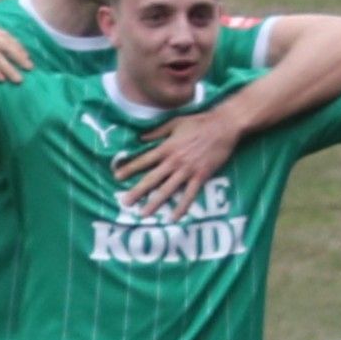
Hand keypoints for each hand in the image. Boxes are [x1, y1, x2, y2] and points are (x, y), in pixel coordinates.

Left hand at [115, 106, 240, 219]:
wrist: (224, 126)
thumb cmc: (199, 122)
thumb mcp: (174, 123)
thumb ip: (156, 132)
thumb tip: (140, 138)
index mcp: (166, 147)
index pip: (143, 160)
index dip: (129, 168)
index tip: (116, 176)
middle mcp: (174, 161)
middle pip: (152, 178)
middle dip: (137, 191)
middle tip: (124, 203)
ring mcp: (187, 170)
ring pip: (167, 189)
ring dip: (155, 203)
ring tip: (143, 214)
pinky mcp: (201, 176)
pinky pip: (189, 194)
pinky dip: (182, 207)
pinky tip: (174, 217)